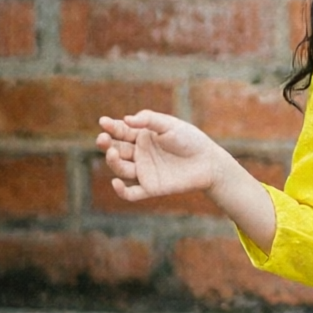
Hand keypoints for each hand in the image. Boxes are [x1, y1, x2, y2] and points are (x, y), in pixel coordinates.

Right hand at [97, 111, 229, 202]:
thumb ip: (150, 120)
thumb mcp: (170, 125)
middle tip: (103, 138)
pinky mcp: (151, 188)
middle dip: (106, 144)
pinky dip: (121, 191)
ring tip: (112, 153)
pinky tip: (116, 183)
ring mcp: (144, 171)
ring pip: (121, 169)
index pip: (120, 132)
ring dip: (113, 162)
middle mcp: (139, 154)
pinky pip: (131, 193)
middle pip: (116, 149)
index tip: (103, 122)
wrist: (209, 162)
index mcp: (142, 137)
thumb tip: (126, 119)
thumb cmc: (191, 140)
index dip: (111, 127)